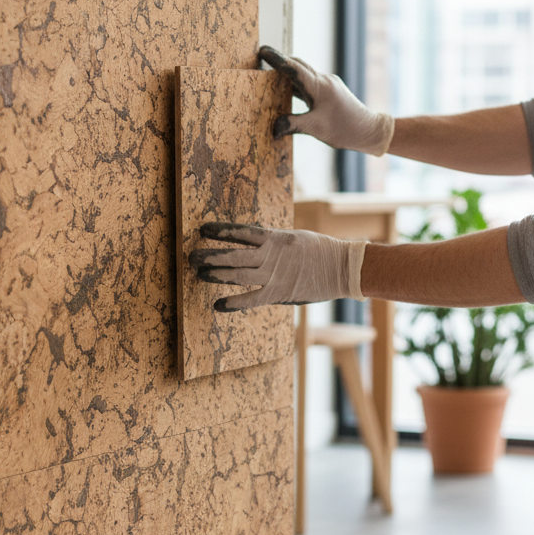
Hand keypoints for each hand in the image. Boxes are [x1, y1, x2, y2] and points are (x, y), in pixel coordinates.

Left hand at [190, 222, 366, 310]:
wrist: (342, 268)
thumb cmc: (321, 251)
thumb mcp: (295, 239)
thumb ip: (274, 243)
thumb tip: (256, 243)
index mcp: (275, 238)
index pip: (241, 232)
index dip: (221, 230)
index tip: (202, 229)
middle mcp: (270, 255)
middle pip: (233, 254)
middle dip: (210, 255)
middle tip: (191, 255)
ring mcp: (274, 274)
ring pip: (237, 274)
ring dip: (216, 274)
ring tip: (197, 274)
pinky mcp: (279, 293)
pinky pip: (251, 299)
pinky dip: (233, 303)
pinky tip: (217, 305)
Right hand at [259, 45, 393, 155]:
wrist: (370, 131)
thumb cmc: (345, 129)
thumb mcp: (316, 129)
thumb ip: (292, 125)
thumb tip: (273, 128)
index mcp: (320, 86)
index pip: (293, 68)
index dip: (276, 59)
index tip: (262, 51)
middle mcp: (324, 81)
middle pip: (298, 65)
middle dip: (280, 61)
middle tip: (262, 57)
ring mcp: (328, 84)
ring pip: (304, 73)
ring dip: (288, 71)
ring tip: (269, 73)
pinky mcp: (330, 91)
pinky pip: (309, 82)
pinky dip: (296, 83)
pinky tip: (287, 89)